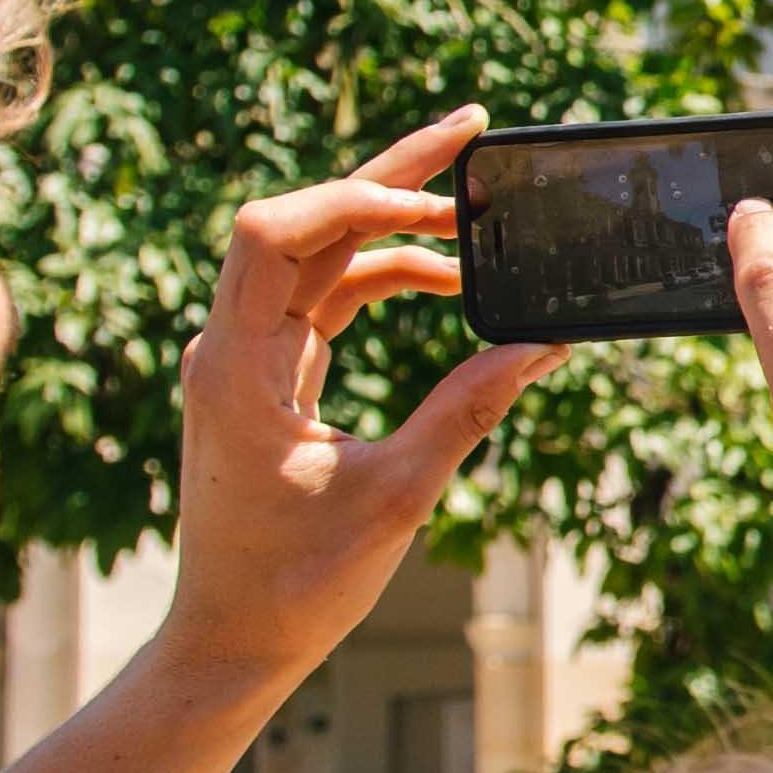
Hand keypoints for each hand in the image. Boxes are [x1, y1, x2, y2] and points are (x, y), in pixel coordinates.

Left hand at [159, 106, 565, 682]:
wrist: (231, 641)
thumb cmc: (295, 584)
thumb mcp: (397, 494)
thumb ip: (470, 408)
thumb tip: (543, 344)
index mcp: (237, 366)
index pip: (276, 232)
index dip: (356, 197)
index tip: (442, 201)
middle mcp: (229, 346)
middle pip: (300, 221)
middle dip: (386, 177)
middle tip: (469, 130)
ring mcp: (244, 357)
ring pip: (315, 253)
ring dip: (390, 227)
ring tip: (474, 217)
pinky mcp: (267, 375)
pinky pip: (321, 297)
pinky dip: (379, 277)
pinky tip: (446, 281)